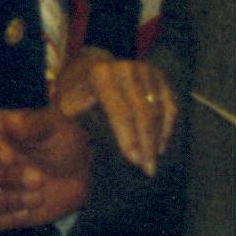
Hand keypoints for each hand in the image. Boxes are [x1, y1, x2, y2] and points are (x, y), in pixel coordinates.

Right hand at [0, 104, 93, 233]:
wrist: (78, 174)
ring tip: (37, 198)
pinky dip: (1, 221)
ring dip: (3, 201)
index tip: (9, 159)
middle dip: (5, 178)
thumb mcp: (56, 127)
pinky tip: (26, 214)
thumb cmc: (63, 143)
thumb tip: (11, 122)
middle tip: (38, 180)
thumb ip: (35, 123)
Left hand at [54, 49, 174, 175]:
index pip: (120, 112)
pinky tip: (161, 145)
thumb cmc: (76, 93)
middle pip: (143, 113)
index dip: (128, 138)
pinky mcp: (158, 75)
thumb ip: (69, 124)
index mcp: (101, 75)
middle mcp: (126, 68)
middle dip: (146, 143)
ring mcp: (144, 70)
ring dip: (157, 139)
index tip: (133, 161)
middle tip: (148, 169)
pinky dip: (167, 126)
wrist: (90, 66)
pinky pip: (169, 104)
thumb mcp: (66, 105)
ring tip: (152, 162)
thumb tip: (81, 151)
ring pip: (158, 110)